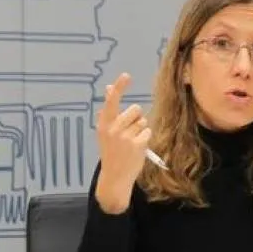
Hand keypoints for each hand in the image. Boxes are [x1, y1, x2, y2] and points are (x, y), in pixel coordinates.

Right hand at [94, 73, 151, 212]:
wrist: (114, 176)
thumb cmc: (111, 151)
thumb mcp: (105, 132)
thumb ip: (108, 111)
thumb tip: (109, 88)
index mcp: (104, 124)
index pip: (111, 102)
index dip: (119, 87)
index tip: (126, 75)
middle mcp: (113, 128)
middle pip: (135, 109)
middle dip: (136, 118)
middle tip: (128, 132)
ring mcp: (126, 137)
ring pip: (143, 121)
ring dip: (140, 129)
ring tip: (131, 142)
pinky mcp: (138, 144)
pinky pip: (148, 131)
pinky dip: (145, 138)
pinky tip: (137, 148)